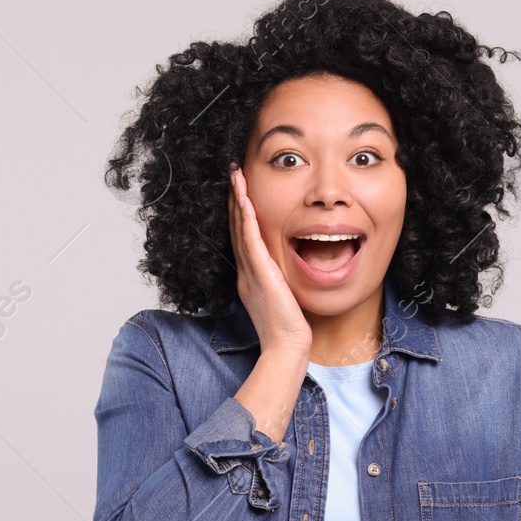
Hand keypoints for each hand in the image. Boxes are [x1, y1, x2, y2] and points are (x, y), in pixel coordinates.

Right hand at [226, 165, 310, 354]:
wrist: (286, 347)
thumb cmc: (287, 328)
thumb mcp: (282, 297)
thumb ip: (279, 281)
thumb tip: (284, 271)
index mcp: (251, 275)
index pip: (243, 236)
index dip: (240, 212)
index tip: (239, 189)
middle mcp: (246, 270)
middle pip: (237, 227)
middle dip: (234, 199)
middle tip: (232, 173)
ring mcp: (251, 271)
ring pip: (240, 229)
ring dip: (237, 200)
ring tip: (235, 176)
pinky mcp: (259, 274)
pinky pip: (250, 241)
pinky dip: (246, 220)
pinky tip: (244, 200)